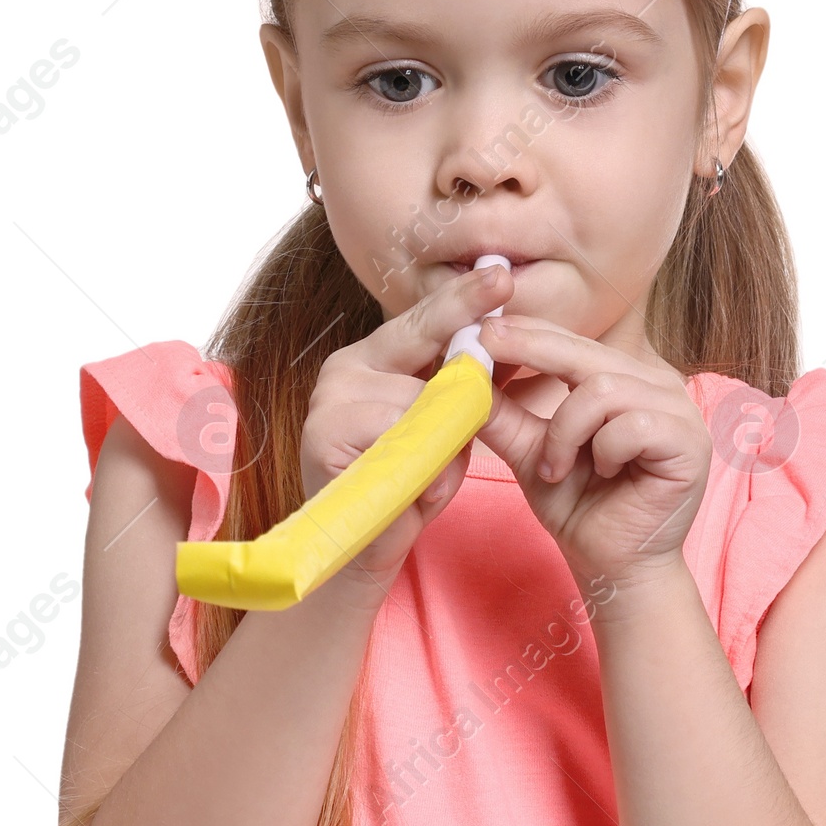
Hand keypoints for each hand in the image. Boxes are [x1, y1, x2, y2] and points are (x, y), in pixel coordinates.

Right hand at [298, 263, 513, 600]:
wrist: (364, 552)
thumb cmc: (409, 485)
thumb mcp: (445, 426)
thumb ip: (461, 389)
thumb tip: (500, 351)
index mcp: (369, 358)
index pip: (424, 321)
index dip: (464, 299)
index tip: (502, 273)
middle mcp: (342, 369)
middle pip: (426, 354)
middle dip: (464, 379)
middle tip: (493, 332)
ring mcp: (327, 401)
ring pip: (423, 404)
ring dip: (443, 448)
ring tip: (423, 478)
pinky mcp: (324, 437)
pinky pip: (404, 441)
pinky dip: (422, 470)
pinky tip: (406, 489)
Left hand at [475, 316, 710, 596]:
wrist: (614, 568)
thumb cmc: (581, 509)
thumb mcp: (532, 453)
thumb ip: (506, 415)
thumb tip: (465, 375)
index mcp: (624, 378)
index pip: (572, 342)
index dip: (527, 333)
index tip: (481, 328)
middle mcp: (656, 384)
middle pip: (586, 353)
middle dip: (531, 349)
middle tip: (486, 342)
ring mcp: (678, 409)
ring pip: (602, 389)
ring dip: (565, 431)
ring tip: (557, 467)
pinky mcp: (688, 440)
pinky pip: (630, 424)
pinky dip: (603, 450)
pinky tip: (604, 475)